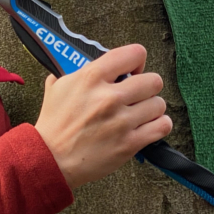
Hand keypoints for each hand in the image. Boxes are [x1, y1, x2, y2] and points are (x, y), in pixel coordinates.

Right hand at [34, 45, 172, 189]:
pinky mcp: (129, 143)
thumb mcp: (59, 87)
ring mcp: (121, 121)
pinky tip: (149, 126)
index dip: (137, 61)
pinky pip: (162, 126)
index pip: (134, 54)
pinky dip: (159, 125)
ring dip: (152, 108)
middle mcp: (109, 97)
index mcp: (91, 78)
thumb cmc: (54, 124)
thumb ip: (79, 71)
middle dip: (147, 86)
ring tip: (140, 113)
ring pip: (159, 104)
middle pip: (153, 80)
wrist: (50, 158)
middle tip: (137, 95)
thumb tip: (89, 63)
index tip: (132, 71)